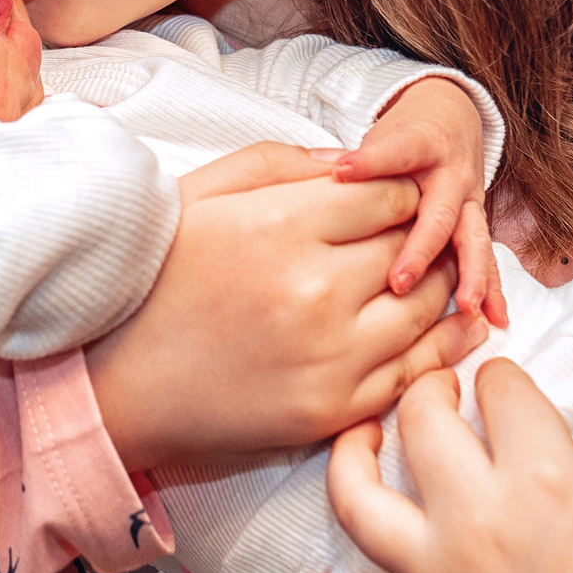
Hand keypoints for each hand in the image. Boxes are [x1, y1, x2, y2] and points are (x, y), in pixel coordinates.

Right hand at [85, 143, 482, 468]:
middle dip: (423, 235)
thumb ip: (280, 165)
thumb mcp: (201, 196)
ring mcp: (328, 358)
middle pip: (415, 248)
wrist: (115, 385)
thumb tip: (354, 161)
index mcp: (279, 226)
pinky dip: (444, 347)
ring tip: (440, 274)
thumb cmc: (152, 281)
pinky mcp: (332, 411)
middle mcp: (314, 291)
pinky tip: (457, 328)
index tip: (388, 198)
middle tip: (419, 234)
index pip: (389, 194)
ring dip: (442, 286)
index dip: (398, 190)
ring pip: (427, 308)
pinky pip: (414, 373)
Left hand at [296, 363, 572, 572]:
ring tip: (363, 438)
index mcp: (548, 481)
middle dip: (428, 391)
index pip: (500, 388)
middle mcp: (481, 523)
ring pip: (358, 500)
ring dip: (350, 458)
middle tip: (443, 394)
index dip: (503, 376)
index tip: (509, 386)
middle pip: (420, 422)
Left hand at [336, 78, 504, 331]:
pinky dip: (492, 290)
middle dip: (421, 248)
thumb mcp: (379, 135)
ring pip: (472, 239)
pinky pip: (487, 258)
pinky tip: (495, 318)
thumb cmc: (403, 136)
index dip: (370, 161)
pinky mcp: (478, 223)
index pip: (396, 151)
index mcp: (421, 144)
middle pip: (438, 212)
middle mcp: (451, 174)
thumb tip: (316, 170)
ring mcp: (469, 201)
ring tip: (465, 307)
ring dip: (470, 275)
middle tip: (399, 279)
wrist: (451, 120)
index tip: (341, 171)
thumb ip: (351, 158)